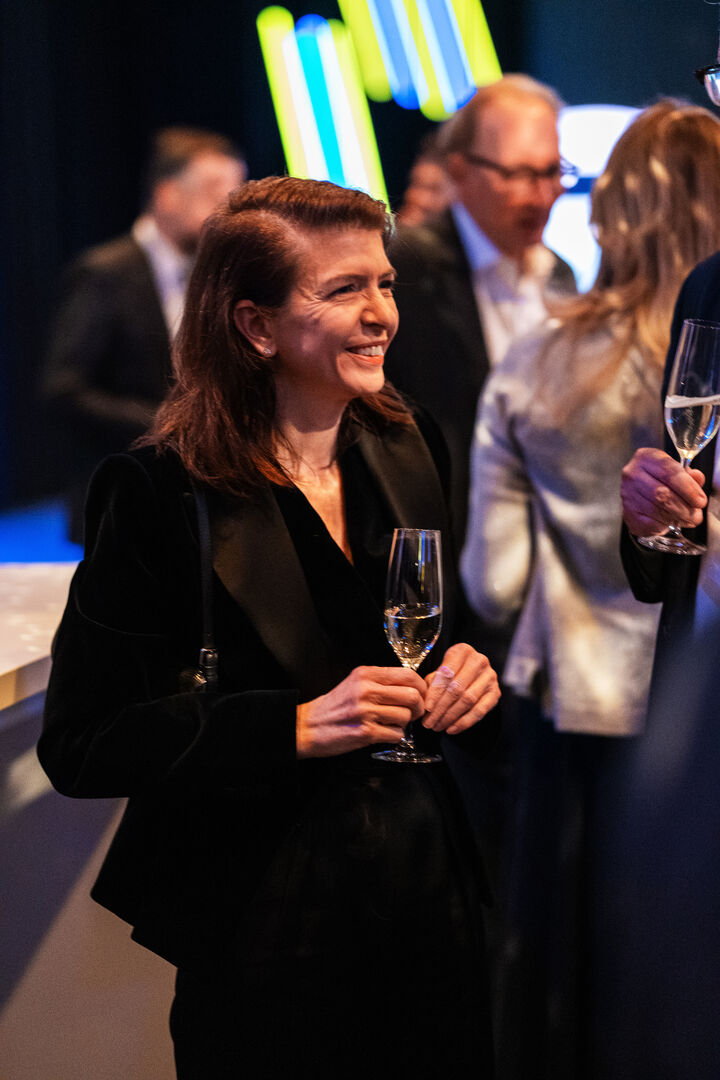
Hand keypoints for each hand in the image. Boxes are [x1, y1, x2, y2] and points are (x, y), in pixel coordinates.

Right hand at [296, 665, 425, 758]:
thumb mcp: (355, 683)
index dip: (421, 687)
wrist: (308, 726)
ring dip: (404, 724)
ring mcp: (366, 711)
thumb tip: (412, 687)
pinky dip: (395, 736)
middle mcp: (367, 690)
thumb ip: (380, 681)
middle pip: (412, 695)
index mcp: (366, 674)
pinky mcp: (366, 732)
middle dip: (417, 708)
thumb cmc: (334, 706)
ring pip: (406, 716)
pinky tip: (383, 733)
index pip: (408, 675)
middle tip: (411, 714)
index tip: (420, 696)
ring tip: (391, 724)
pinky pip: (396, 734)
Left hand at [421, 643, 499, 735]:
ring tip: (438, 727)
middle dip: (441, 709)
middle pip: (457, 688)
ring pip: (468, 700)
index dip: (435, 693)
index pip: (447, 674)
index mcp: (462, 651)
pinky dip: (465, 722)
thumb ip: (432, 683)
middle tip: (429, 723)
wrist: (471, 674)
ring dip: (451, 717)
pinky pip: (480, 710)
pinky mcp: (496, 692)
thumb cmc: (450, 672)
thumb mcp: (438, 672)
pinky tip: (452, 729)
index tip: (427, 708)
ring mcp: (490, 677)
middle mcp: (479, 661)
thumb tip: (426, 703)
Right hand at [621, 447, 705, 536]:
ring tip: (688, 518)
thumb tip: (697, 477)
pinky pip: (650, 523)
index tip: (700, 500)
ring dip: (677, 517)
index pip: (669, 471)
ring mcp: (628, 494)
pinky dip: (665, 525)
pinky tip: (671, 521)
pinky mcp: (628, 513)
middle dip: (684, 507)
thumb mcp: (678, 472)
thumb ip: (689, 475)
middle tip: (696, 514)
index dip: (688, 488)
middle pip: (662, 494)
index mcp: (646, 457)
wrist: (641, 496)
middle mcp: (633, 474)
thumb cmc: (662, 481)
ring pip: (657, 510)